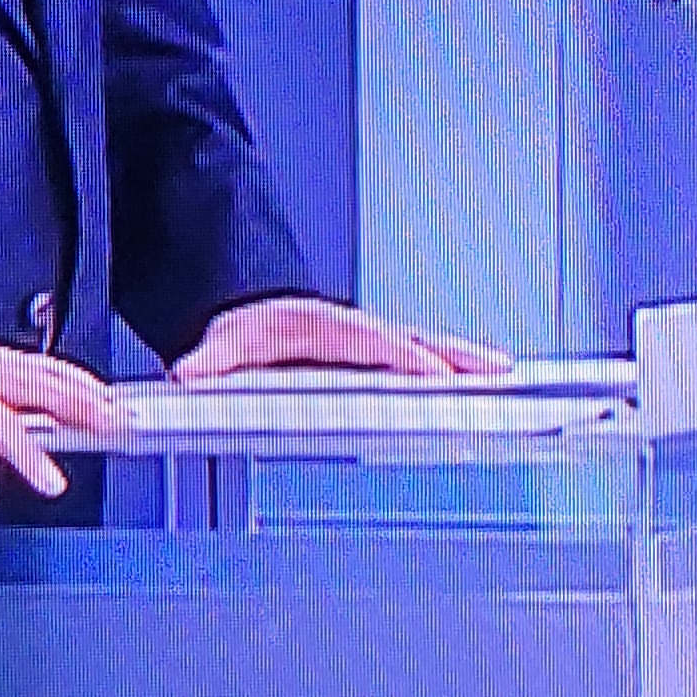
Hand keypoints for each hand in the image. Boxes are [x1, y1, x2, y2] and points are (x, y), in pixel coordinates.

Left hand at [175, 295, 509, 381]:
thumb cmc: (249, 332)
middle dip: (452, 354)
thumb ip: (210, 360)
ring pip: (428, 346)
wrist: (256, 313)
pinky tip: (490, 383)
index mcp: (320, 325)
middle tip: (494, 371)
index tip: (427, 370)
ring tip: (508, 374)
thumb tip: (188, 373)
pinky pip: (427, 358)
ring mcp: (375, 340)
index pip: (366, 339)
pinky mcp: (386, 354)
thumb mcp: (225, 341)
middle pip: (411, 339)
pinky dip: (459, 367)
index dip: (399, 355)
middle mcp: (355, 329)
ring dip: (467, 359)